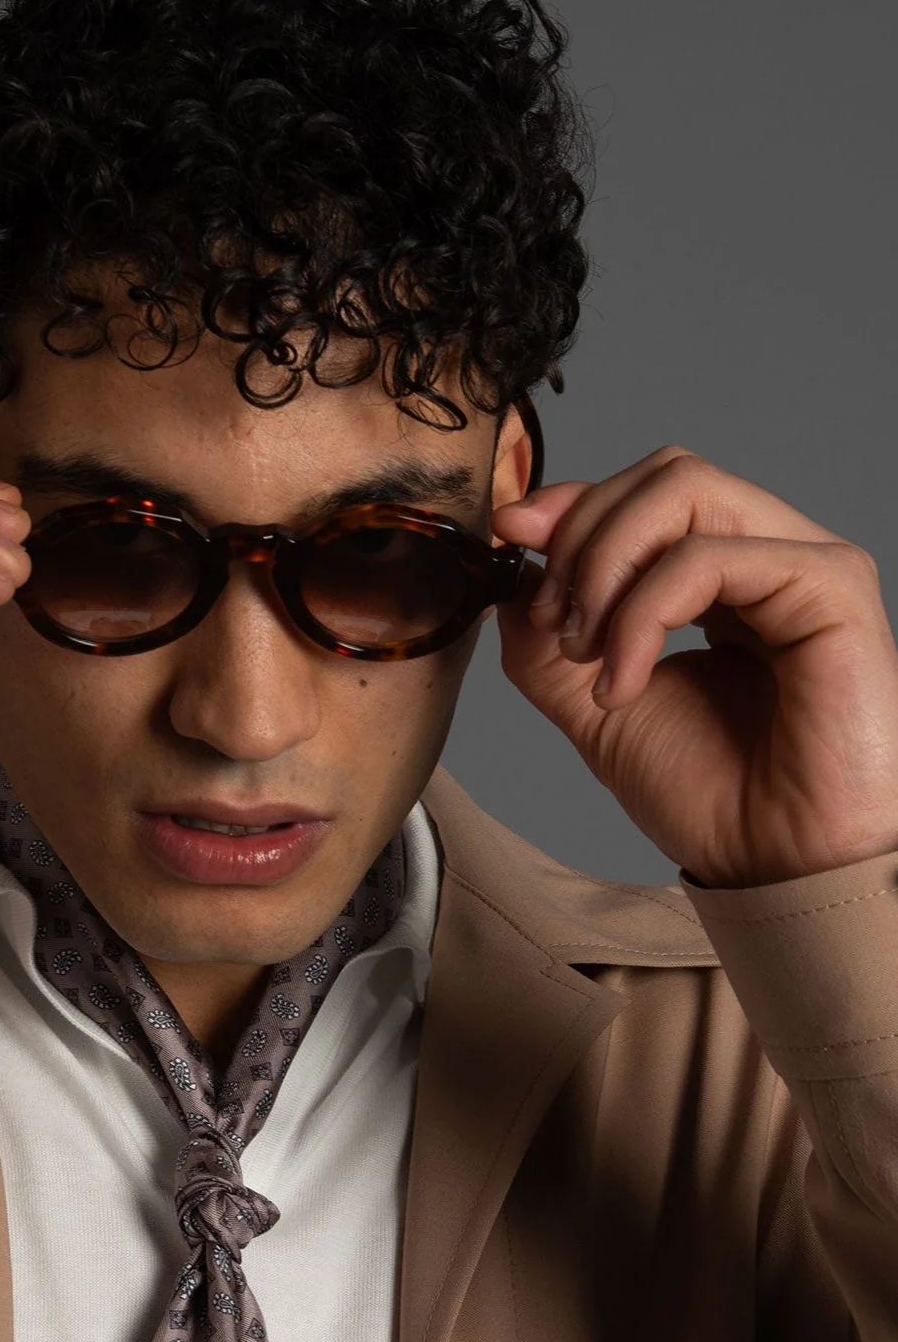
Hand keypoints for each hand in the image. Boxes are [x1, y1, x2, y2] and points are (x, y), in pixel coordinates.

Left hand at [491, 446, 897, 887]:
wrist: (771, 868)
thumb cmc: (711, 795)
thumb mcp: (594, 701)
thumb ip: (548, 634)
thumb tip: (510, 568)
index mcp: (724, 575)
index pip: (645, 492)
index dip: (571, 502)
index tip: (510, 535)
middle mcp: (769, 555)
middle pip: (664, 473)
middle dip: (582, 536)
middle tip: (557, 626)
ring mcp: (803, 564)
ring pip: (685, 489)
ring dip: (605, 566)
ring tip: (586, 652)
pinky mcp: (830, 586)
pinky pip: (709, 555)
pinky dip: (643, 612)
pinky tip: (624, 683)